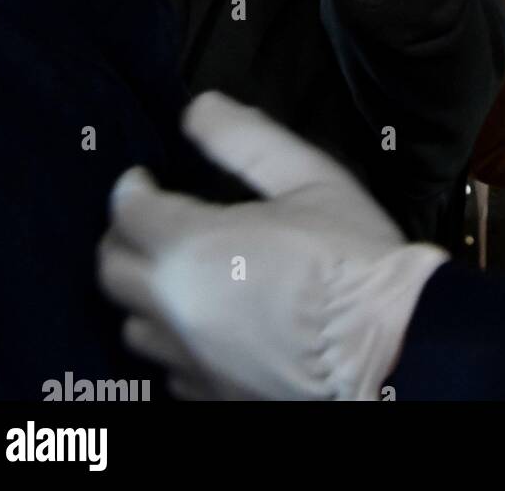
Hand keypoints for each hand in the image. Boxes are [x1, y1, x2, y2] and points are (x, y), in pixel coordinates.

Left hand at [97, 92, 446, 401]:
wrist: (390, 344)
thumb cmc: (351, 255)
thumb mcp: (309, 177)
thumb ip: (247, 140)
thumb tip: (199, 108)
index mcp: (192, 247)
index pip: (129, 214)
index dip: (131, 189)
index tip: (142, 179)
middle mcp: (174, 308)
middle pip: (114, 272)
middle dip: (124, 238)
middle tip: (149, 221)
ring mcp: (189, 360)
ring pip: (134, 325)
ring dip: (145, 293)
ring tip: (174, 274)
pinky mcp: (210, 396)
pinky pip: (168, 368)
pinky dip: (175, 340)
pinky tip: (204, 326)